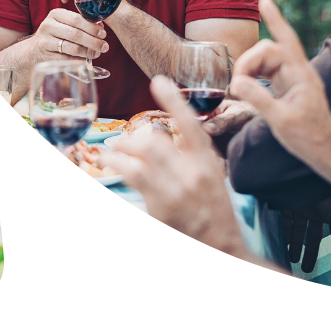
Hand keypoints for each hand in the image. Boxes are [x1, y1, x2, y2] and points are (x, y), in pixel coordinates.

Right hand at [32, 7, 107, 64]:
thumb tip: (101, 27)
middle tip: (105, 46)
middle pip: (75, 34)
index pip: (77, 19)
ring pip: (72, 47)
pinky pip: (67, 59)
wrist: (34, 49)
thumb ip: (81, 23)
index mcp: (55, 14)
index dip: (92, 27)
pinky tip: (86, 60)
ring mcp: (45, 41)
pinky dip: (79, 60)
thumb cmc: (55, 35)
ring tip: (97, 53)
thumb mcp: (64, 24)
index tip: (103, 33)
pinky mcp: (45, 56)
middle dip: (93, 41)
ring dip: (88, 52)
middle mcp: (48, 26)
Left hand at [98, 75, 249, 259]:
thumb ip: (192, 158)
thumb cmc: (215, 213)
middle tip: (119, 142)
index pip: (190, 124)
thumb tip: (162, 139)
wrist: (222, 249)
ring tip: (108, 154)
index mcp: (208, 162)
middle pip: (153, 141)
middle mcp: (193, 173)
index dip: (173, 100)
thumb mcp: (212, 179)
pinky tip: (110, 166)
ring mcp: (176, 191)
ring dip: (118, 152)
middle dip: (131, 140)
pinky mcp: (161, 207)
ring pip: (138, 158)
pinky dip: (118, 168)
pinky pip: (133, 178)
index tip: (159, 81)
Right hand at [230, 0, 330, 169]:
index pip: (286, 41)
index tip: (265, 1)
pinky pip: (267, 72)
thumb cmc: (309, 138)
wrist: (326, 151)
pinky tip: (245, 85)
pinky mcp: (288, 88)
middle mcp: (298, 73)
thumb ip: (259, 100)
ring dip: (249, 69)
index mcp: (301, 76)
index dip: (275, 20)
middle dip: (248, 61)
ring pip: (266, 61)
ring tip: (238, 88)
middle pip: (269, 51)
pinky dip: (253, 75)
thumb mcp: (281, 121)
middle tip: (235, 85)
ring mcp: (293, 80)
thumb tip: (237, 83)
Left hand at [281, 192, 330, 272]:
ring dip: (294, 245)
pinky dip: (283, 233)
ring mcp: (298, 206)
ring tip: (292, 260)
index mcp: (329, 212)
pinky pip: (283, 221)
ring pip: (296, 230)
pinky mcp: (283, 203)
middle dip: (309, 252)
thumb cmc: (327, 195)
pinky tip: (282, 244)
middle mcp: (313, 210)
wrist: (305, 175)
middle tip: (306, 269)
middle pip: (311, 235)